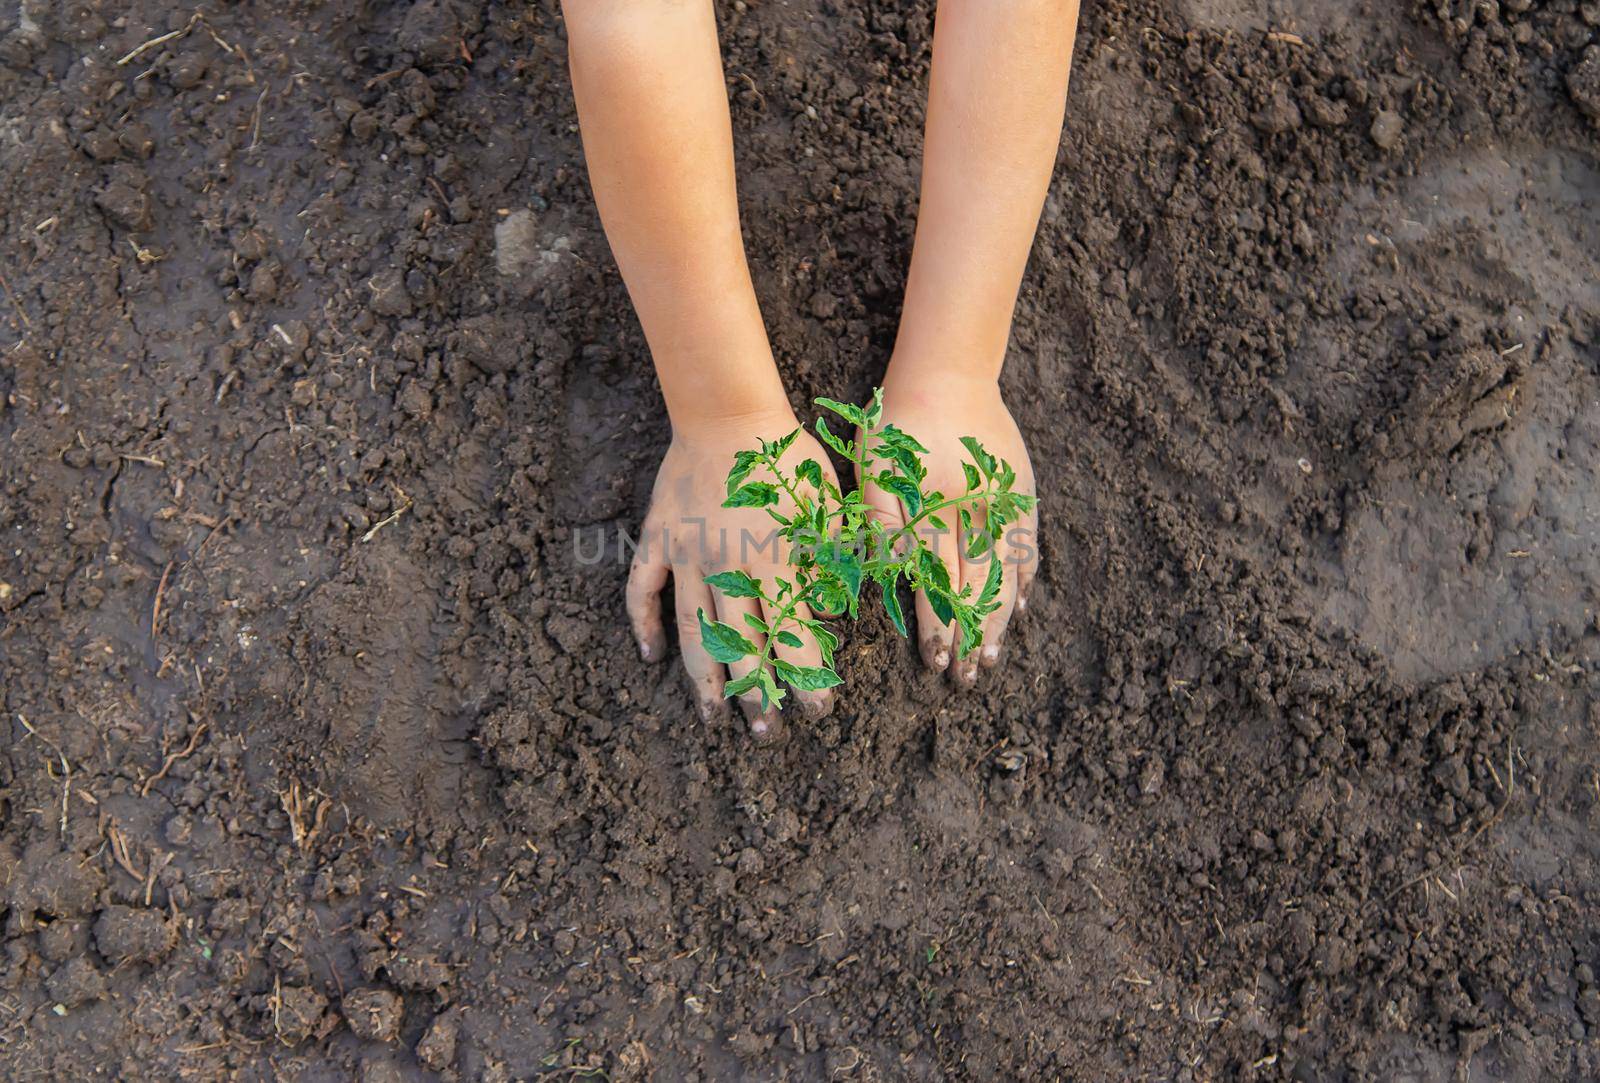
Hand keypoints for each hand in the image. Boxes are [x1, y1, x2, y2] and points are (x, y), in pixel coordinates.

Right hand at [628, 410, 841, 736]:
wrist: (728, 412)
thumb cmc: (788, 459)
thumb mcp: (828, 507)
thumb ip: (837, 560)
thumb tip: (847, 613)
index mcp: (773, 561)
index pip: (791, 637)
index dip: (806, 679)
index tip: (819, 710)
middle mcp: (727, 568)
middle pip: (740, 648)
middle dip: (755, 695)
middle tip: (765, 733)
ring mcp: (687, 556)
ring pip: (692, 632)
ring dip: (703, 680)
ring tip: (712, 717)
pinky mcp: (658, 540)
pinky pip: (643, 590)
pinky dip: (644, 625)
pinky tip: (652, 657)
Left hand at [864, 374, 1038, 684]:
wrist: (946, 374)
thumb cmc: (895, 426)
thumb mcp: (873, 473)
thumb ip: (882, 526)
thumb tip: (894, 577)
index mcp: (933, 511)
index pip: (938, 583)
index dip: (937, 626)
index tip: (935, 662)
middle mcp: (974, 514)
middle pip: (975, 588)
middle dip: (969, 637)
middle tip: (966, 677)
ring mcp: (1004, 505)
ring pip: (1005, 575)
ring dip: (998, 621)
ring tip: (992, 657)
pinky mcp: (1021, 493)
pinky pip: (1027, 546)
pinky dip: (1023, 580)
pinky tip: (1018, 608)